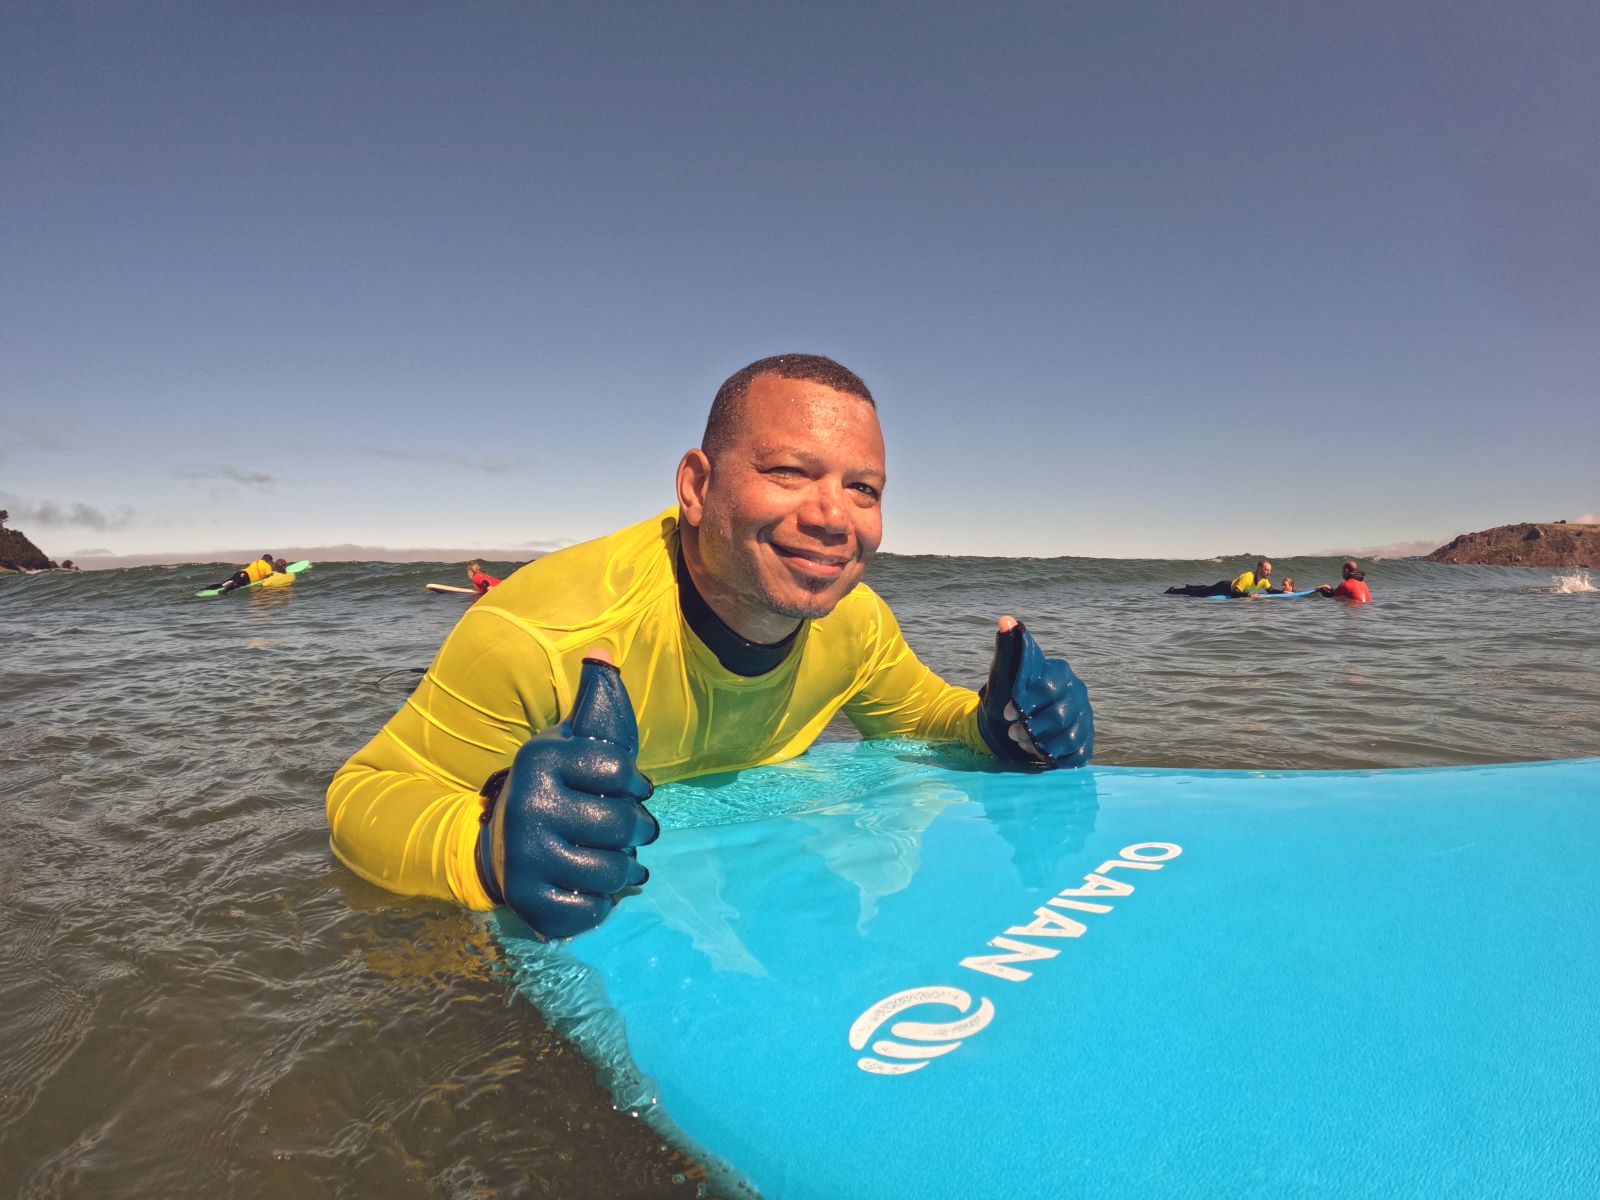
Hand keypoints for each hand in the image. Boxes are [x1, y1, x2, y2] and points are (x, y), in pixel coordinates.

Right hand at [476, 649, 657, 937]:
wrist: (501, 839)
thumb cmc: (557, 784)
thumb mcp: (570, 738)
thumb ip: (595, 699)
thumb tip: (603, 651)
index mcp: (543, 759)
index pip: (621, 770)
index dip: (634, 783)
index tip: (626, 786)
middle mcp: (530, 806)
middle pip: (623, 825)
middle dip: (636, 829)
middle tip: (628, 828)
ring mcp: (527, 857)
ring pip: (613, 872)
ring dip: (623, 869)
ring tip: (612, 857)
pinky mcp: (528, 900)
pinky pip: (591, 911)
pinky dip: (600, 903)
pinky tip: (591, 886)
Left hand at [976, 616, 1093, 767]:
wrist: (1009, 725)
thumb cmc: (1007, 696)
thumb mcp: (1002, 674)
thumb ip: (1007, 649)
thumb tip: (1006, 620)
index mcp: (1061, 672)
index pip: (1050, 688)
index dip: (1027, 703)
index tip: (1008, 712)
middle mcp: (1078, 693)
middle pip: (1062, 716)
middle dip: (1033, 728)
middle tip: (1012, 732)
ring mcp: (1084, 717)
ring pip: (1070, 738)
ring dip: (1041, 744)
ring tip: (1020, 741)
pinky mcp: (1084, 740)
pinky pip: (1077, 754)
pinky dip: (1055, 757)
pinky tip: (1037, 753)